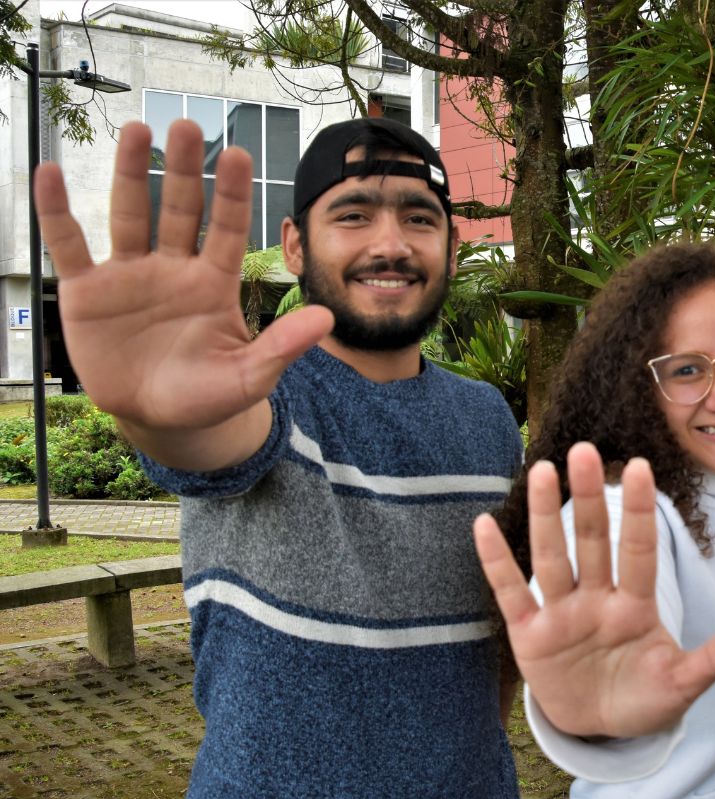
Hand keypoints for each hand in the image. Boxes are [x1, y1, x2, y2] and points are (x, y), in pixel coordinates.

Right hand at [33, 120, 331, 432]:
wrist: (158, 419)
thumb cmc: (208, 396)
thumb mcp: (249, 376)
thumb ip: (282, 346)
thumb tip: (326, 320)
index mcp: (214, 283)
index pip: (228, 229)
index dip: (233, 194)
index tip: (240, 155)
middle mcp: (173, 269)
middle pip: (180, 209)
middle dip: (183, 169)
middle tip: (187, 126)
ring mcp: (129, 276)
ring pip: (130, 214)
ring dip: (130, 173)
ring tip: (136, 130)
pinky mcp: (87, 292)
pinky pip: (69, 246)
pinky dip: (57, 213)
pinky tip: (50, 174)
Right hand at [474, 442, 714, 737]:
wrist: (600, 728)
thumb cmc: (644, 699)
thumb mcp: (681, 686)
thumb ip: (711, 661)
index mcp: (635, 606)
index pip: (638, 550)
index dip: (638, 512)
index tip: (641, 467)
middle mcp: (597, 599)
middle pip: (592, 541)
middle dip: (588, 498)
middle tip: (585, 450)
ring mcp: (561, 613)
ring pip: (552, 557)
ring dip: (545, 516)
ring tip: (542, 470)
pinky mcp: (530, 635)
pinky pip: (509, 593)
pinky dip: (497, 561)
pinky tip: (484, 524)